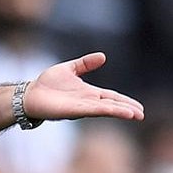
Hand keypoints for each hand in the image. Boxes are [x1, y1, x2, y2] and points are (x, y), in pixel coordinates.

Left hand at [23, 52, 145, 123]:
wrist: (30, 94)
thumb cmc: (47, 84)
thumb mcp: (70, 68)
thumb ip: (85, 64)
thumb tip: (103, 56)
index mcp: (89, 93)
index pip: (111, 97)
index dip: (125, 101)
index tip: (138, 107)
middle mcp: (88, 102)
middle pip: (112, 105)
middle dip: (127, 109)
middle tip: (141, 115)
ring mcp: (82, 107)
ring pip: (106, 109)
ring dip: (121, 112)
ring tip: (136, 115)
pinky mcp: (75, 111)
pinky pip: (94, 110)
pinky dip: (107, 111)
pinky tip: (118, 112)